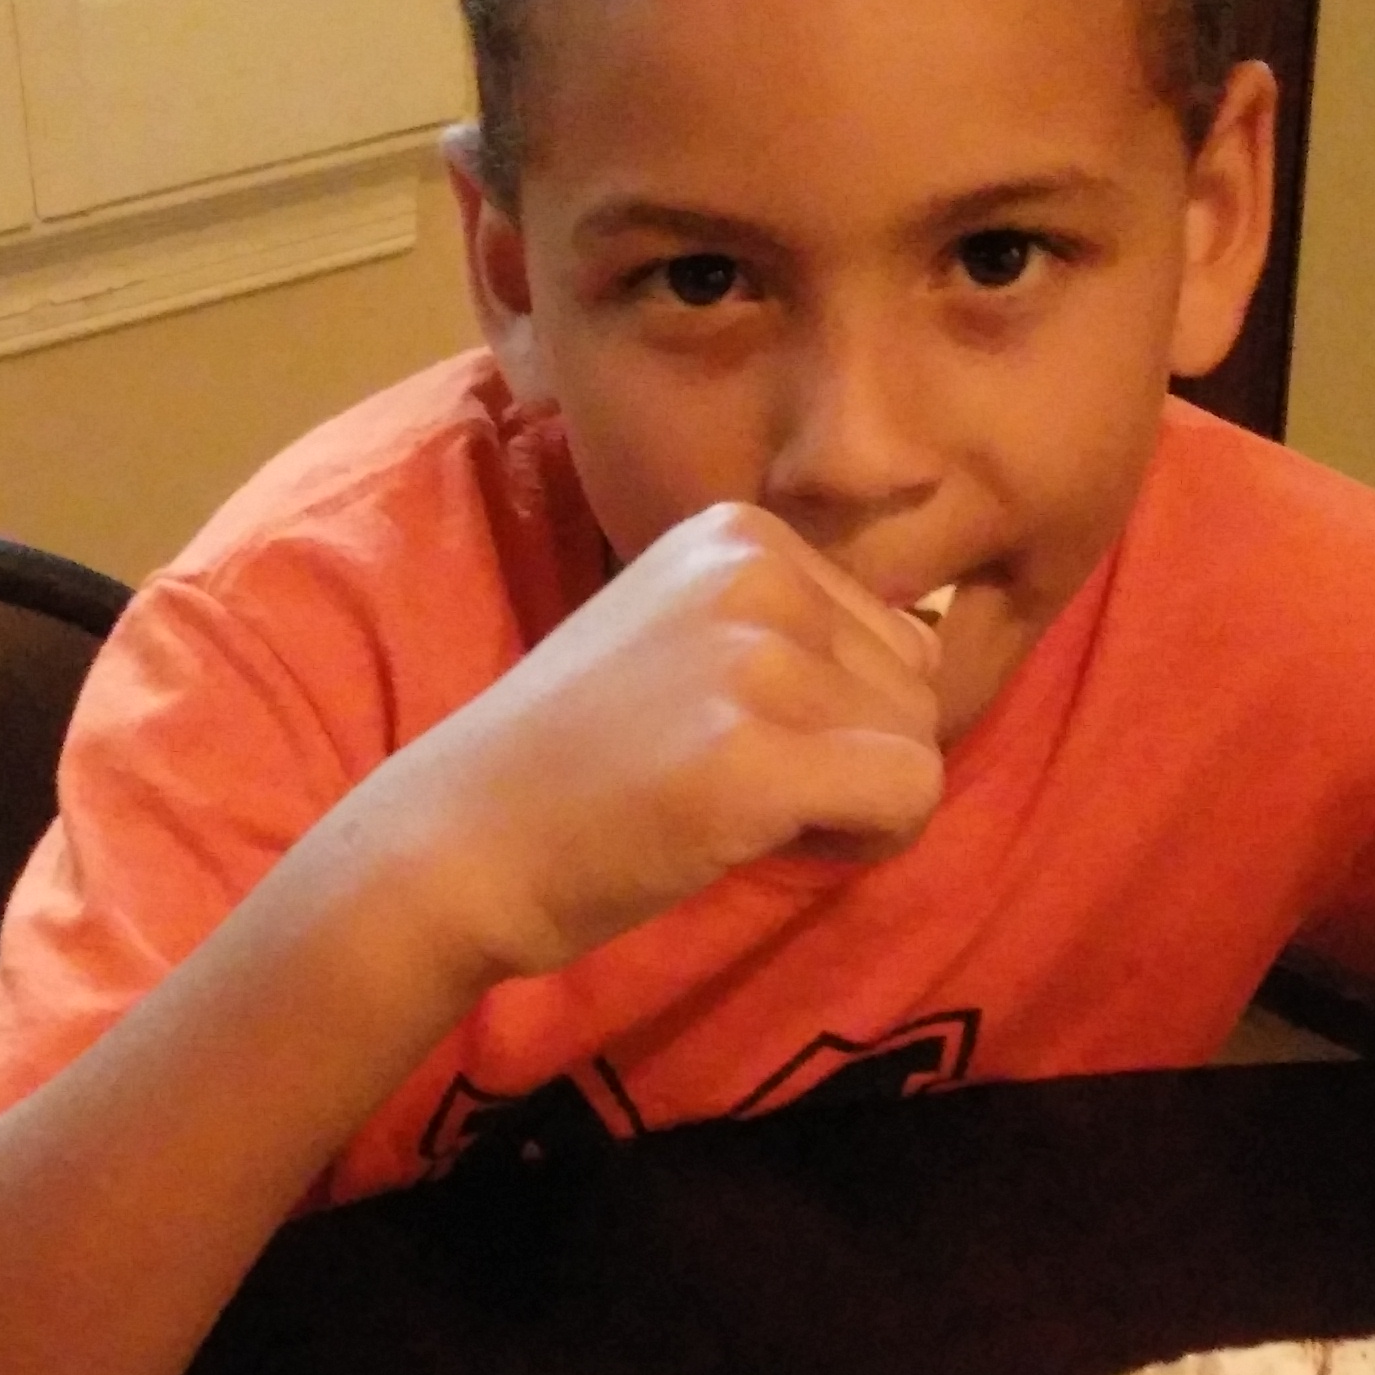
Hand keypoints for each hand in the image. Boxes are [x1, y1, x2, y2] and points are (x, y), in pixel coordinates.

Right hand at [342, 501, 945, 984]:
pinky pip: (910, 796)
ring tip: (739, 811)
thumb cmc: (567, 764)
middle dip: (853, 758)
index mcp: (740, 531)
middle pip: (918, 686)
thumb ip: (786, 630)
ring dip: (854, 804)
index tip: (740, 742)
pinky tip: (767, 843)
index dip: (838, 717)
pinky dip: (866, 842)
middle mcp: (756, 569)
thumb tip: (923, 665)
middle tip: (739, 789)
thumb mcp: (678, 638)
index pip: (893, 633)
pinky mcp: (756, 751)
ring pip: (920, 745)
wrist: (451, 842)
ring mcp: (757, 655)